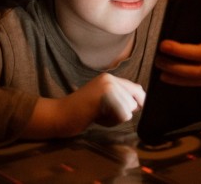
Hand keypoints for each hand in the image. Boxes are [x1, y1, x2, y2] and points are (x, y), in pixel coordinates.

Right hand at [23, 73, 145, 137]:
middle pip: (135, 100)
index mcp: (110, 78)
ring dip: (117, 118)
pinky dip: (112, 121)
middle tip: (104, 114)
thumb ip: (119, 98)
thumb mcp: (103, 101)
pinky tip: (97, 118)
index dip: (138, 102)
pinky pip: (122, 114)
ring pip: (129, 108)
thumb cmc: (81, 112)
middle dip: (124, 112)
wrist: (59, 115)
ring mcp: (107, 86)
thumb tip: (141, 102)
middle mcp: (110, 79)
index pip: (136, 89)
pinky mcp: (104, 97)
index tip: (125, 112)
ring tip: (99, 115)